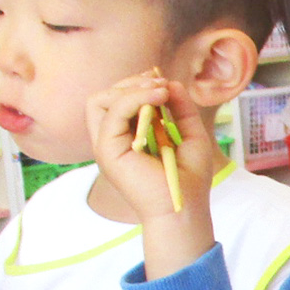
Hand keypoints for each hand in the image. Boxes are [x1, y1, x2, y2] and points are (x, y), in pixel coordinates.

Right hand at [87, 74, 219, 223]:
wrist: (185, 207)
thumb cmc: (189, 178)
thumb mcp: (190, 134)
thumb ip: (180, 108)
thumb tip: (170, 82)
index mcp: (127, 138)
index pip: (117, 101)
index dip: (136, 85)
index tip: (163, 82)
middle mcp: (112, 141)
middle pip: (103, 97)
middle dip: (131, 82)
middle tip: (160, 82)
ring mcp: (107, 146)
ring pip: (100, 100)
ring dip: (132, 88)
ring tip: (159, 89)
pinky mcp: (107, 151)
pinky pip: (112, 113)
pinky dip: (134, 98)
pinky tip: (159, 96)